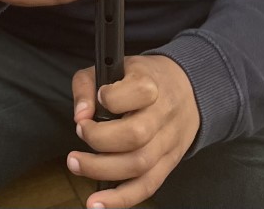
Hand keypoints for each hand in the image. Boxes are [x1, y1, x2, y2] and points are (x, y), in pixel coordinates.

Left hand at [67, 56, 199, 208]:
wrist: (187, 91)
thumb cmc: (144, 79)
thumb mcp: (116, 67)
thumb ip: (88, 85)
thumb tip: (80, 115)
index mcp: (152, 84)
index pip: (138, 91)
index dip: (110, 97)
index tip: (98, 97)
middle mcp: (163, 115)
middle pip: (136, 134)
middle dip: (99, 139)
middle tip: (81, 132)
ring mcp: (167, 143)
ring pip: (139, 164)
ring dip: (102, 169)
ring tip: (76, 164)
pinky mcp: (168, 164)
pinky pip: (147, 186)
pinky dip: (121, 199)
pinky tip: (98, 203)